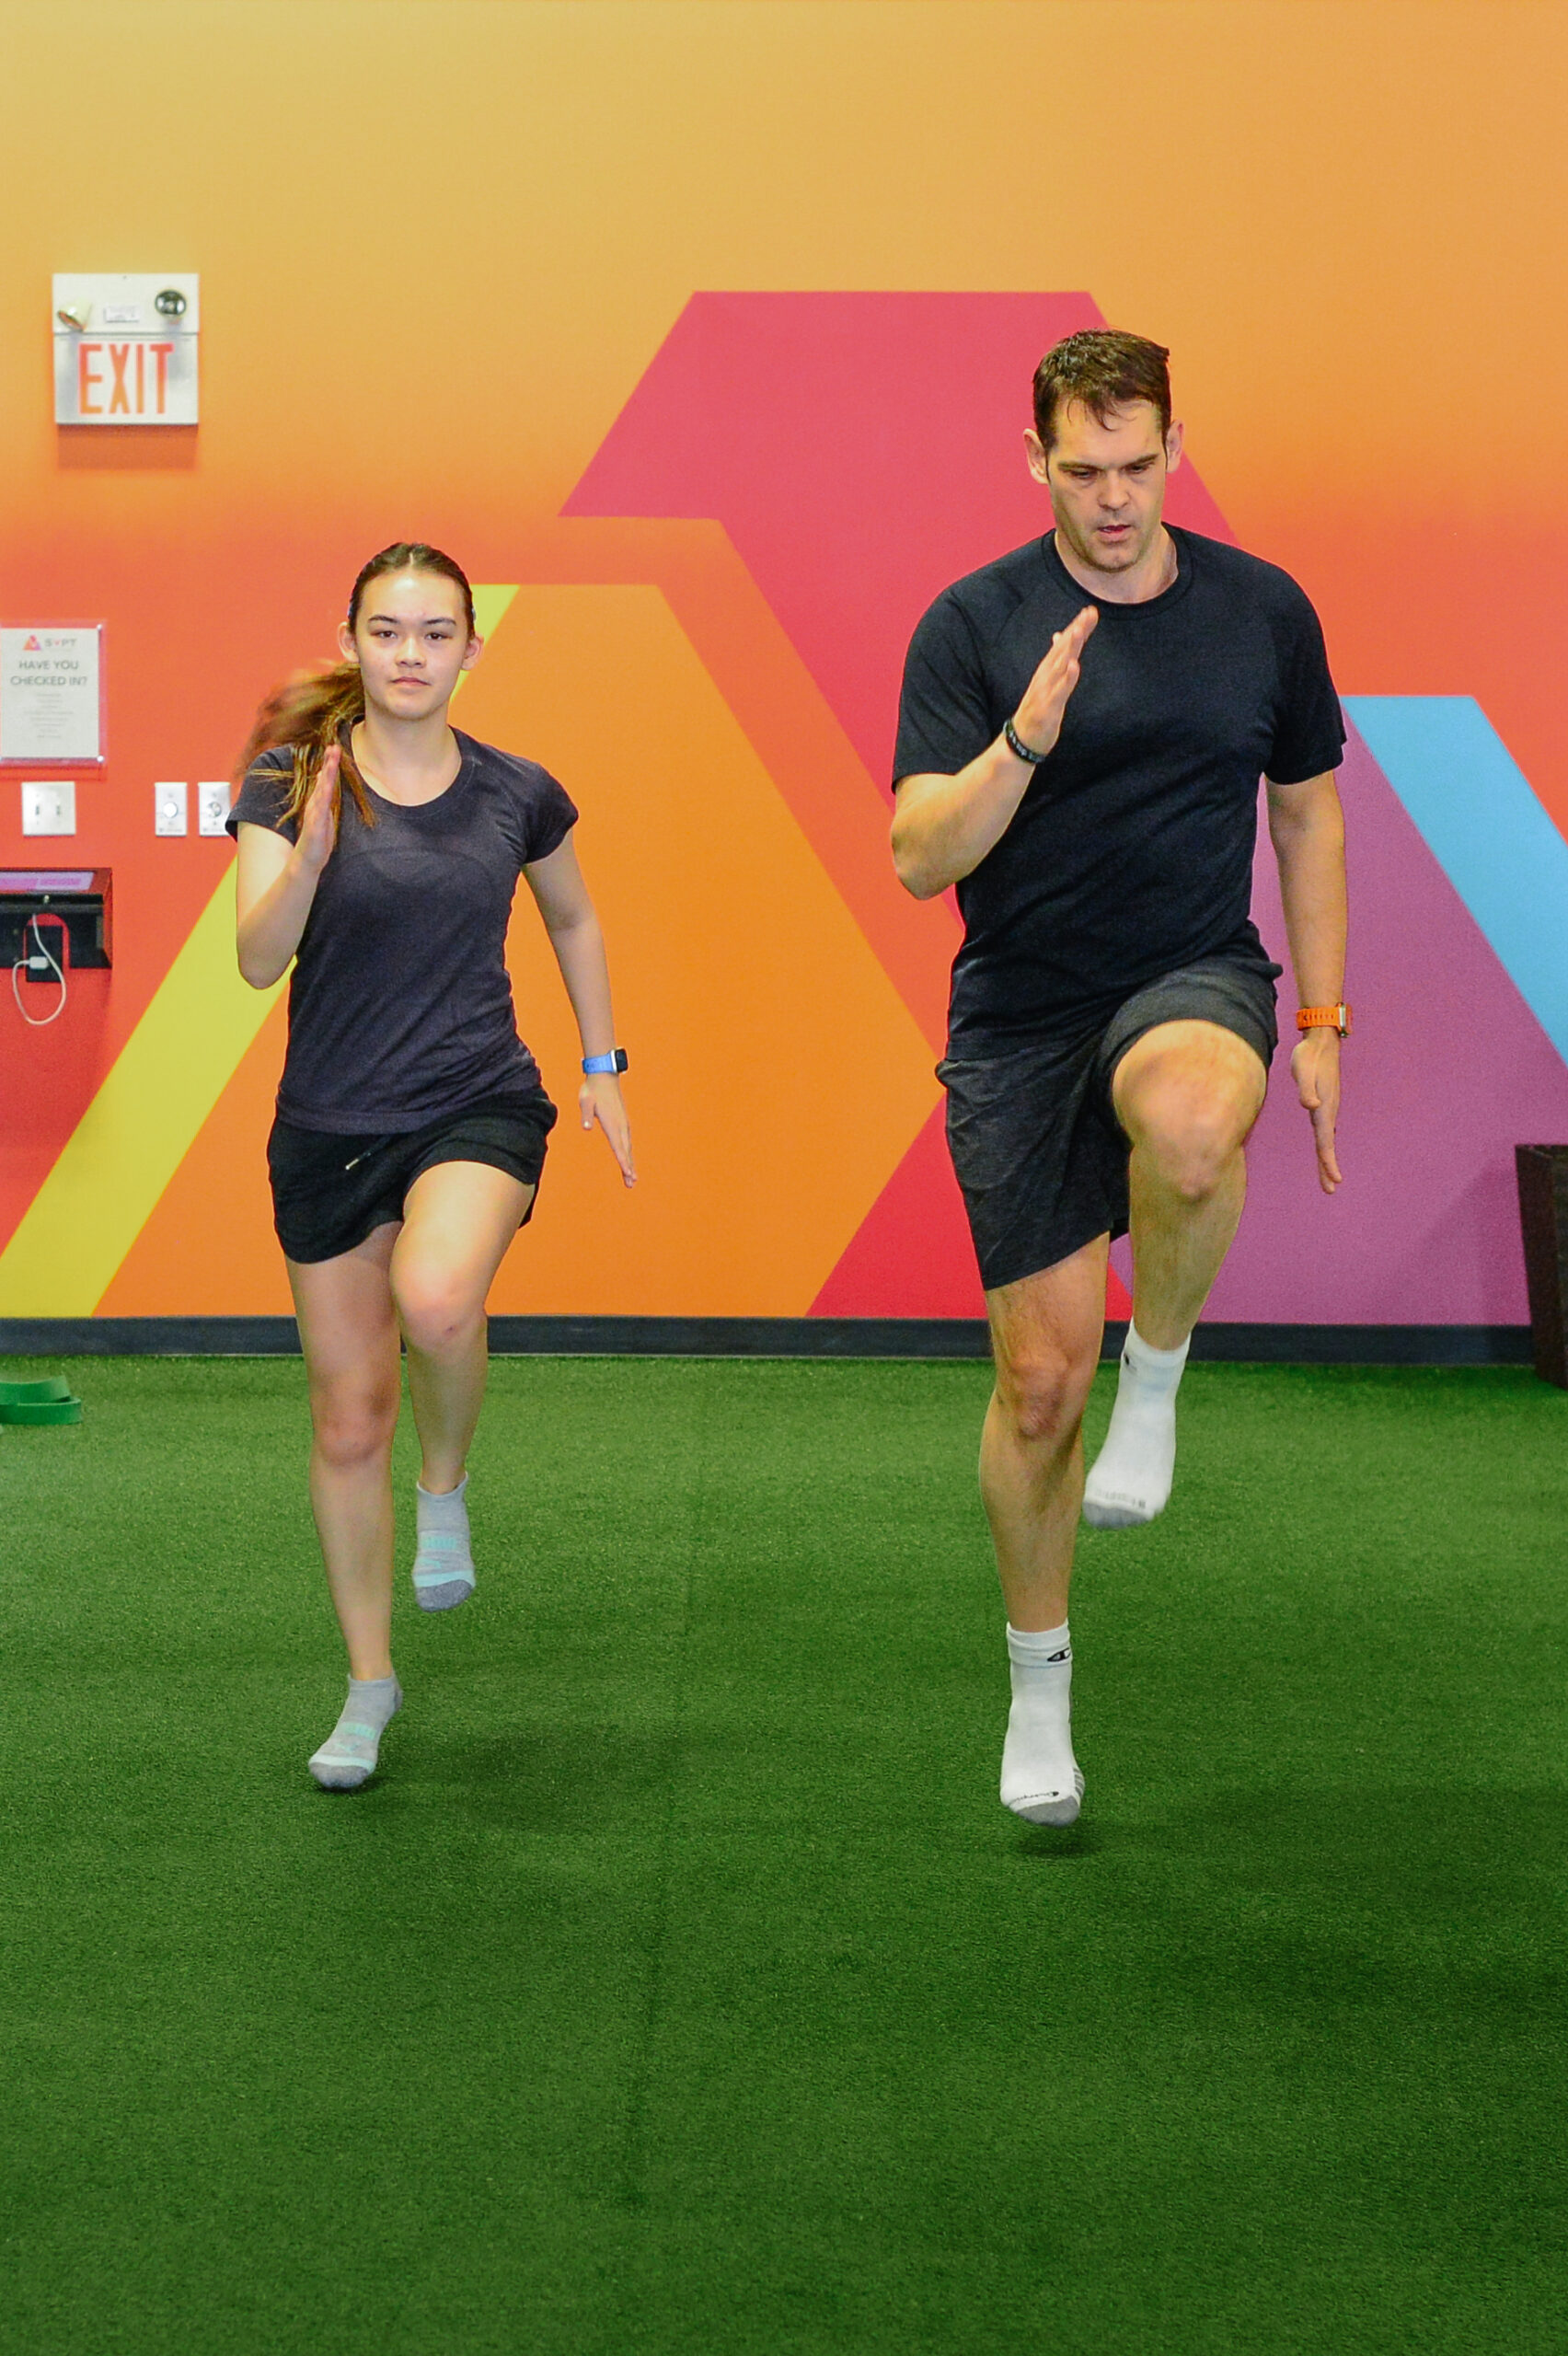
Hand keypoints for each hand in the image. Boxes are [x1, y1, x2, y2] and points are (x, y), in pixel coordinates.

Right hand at [295, 743, 340, 874]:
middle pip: (323, 781)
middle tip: (333, 747)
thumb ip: (322, 798)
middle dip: (328, 764)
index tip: (334, 748)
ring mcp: (315, 815)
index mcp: (319, 804)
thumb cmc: (317, 840)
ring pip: (321, 792)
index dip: (329, 765)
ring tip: (331, 763)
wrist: (307, 860)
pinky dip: (322, 798)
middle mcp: (315, 806)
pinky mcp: (315, 826)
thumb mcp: (322, 815)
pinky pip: (320, 810)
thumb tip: (322, 780)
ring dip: (326, 777)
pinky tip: (325, 788)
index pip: (325, 780)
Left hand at [580, 1074, 635, 1185]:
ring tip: (631, 1177)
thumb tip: (586, 1127)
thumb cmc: (592, 1090)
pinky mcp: (623, 1121)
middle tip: (631, 1184)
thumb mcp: (585, 1101)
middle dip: (628, 1168)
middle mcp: (621, 1125)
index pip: (618, 1147)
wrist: (604, 1076)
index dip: (623, 1162)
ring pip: (628, 1147)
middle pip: (625, 1151)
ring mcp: (623, 1123)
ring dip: (630, 1163)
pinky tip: (628, 1159)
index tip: (628, 1174)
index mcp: (612, 1123)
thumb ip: (586, 1115)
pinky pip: (627, 1141)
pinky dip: (628, 1153)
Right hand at [1009, 605, 1098, 760]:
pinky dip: (1066, 678)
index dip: (1077, 627)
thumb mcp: (1048, 681)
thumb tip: (1059, 636)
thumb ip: (1056, 659)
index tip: (1090, 611)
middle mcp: (1045, 676)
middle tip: (1088, 613)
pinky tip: (1074, 665)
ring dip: (1069, 648)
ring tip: (1079, 631)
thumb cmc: (1037, 710)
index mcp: (1047, 670)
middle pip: (1063, 650)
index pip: (1064, 644)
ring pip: (1059, 666)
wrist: (1021, 740)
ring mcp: (1045, 691)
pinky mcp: (1048, 707)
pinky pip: (1059, 691)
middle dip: (1076, 631)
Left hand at [1291, 1029, 1341, 1193]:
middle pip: (1326, 1145)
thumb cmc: (1309, 1057)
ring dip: (1326, 1159)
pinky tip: (1324, 1150)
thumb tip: (1311, 1105)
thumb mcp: (1302, 1070)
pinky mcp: (1324, 1104)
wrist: (1321, 1042)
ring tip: (1329, 1178)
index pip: (1324, 1140)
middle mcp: (1327, 1111)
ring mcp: (1327, 1108)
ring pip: (1325, 1139)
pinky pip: (1324, 1130)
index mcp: (1324, 1107)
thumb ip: (1306, 1089)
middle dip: (1327, 1168)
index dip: (1328, 1160)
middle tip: (1330, 1190)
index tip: (1334, 1179)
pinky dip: (1324, 1145)